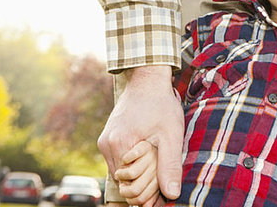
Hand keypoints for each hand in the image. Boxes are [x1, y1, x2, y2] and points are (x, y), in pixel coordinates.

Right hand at [97, 65, 184, 199]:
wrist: (147, 80)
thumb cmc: (161, 105)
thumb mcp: (171, 135)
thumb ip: (169, 165)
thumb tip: (172, 195)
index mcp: (120, 145)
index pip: (131, 186)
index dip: (149, 188)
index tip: (163, 178)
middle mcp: (107, 145)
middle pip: (124, 181)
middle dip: (143, 181)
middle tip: (161, 165)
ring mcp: (105, 141)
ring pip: (121, 172)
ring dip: (138, 171)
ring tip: (155, 154)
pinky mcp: (107, 138)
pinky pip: (118, 161)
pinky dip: (132, 161)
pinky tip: (146, 149)